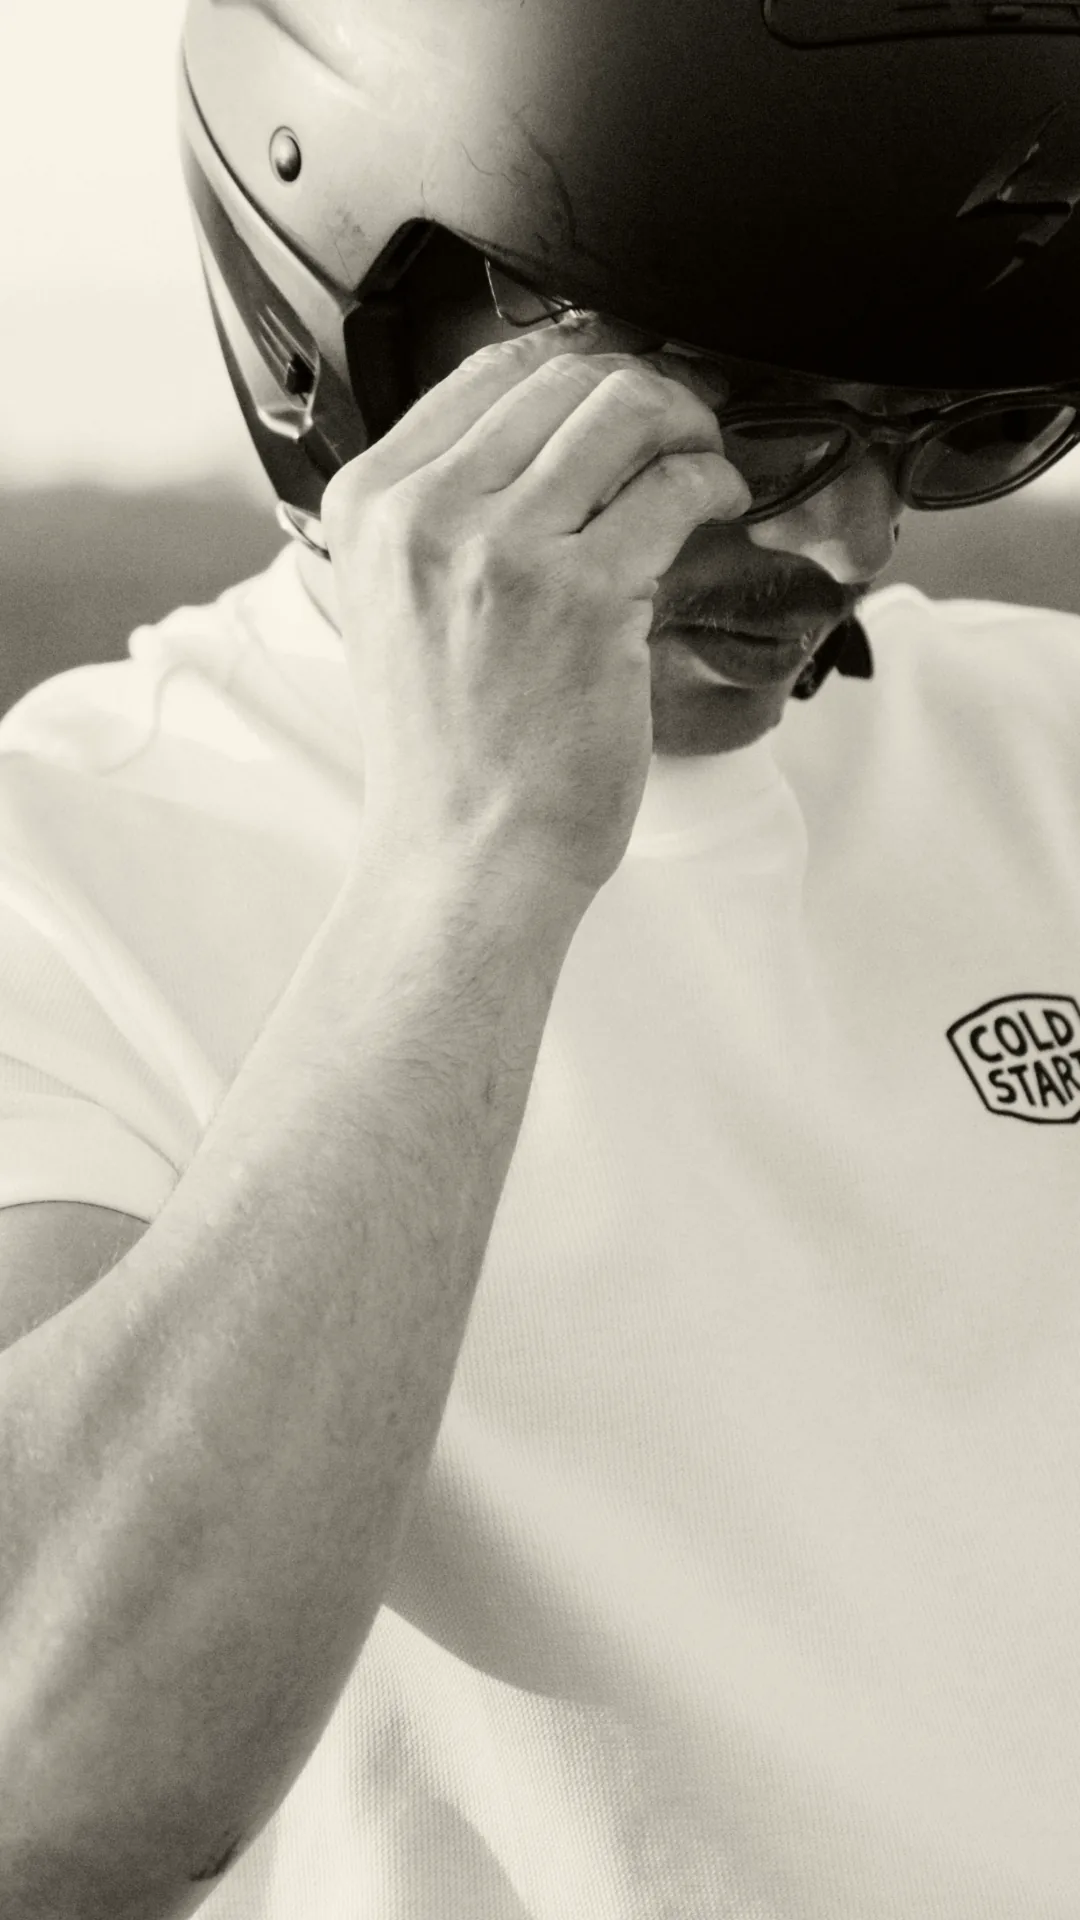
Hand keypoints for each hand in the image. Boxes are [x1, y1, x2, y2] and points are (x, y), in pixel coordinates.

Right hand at [320, 315, 750, 905]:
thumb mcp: (399, 603)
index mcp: (369, 504)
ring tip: (704, 461)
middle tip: (682, 426)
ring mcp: (501, 550)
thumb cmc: (447, 751)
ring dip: (686, 423)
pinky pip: (673, 490)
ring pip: (623, 411)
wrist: (463, 858)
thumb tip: (548, 426)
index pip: (487, 371)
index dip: (577, 365)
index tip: (622, 392)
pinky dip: (713, 484)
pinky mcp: (581, 596)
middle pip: (563, 376)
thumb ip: (446, 512)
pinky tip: (720, 508)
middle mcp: (423, 513)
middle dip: (642, 387)